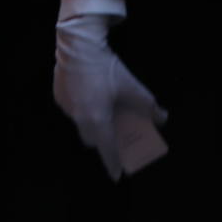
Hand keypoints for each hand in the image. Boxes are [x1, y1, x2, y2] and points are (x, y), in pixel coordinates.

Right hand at [53, 0, 166, 181]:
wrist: (78, 45)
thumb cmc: (106, 69)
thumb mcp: (132, 87)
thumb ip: (148, 105)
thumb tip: (162, 117)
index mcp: (97, 120)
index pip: (107, 149)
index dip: (113, 163)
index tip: (117, 176)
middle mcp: (79, 118)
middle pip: (92, 139)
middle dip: (103, 140)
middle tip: (114, 132)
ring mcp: (66, 107)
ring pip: (81, 123)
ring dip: (91, 122)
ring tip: (102, 108)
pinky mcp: (58, 95)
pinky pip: (72, 109)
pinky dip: (82, 107)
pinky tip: (89, 93)